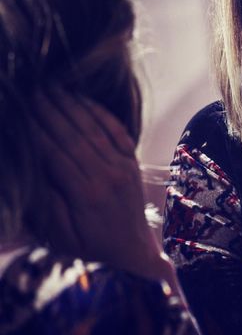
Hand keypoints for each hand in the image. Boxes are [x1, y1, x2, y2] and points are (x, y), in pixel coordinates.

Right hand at [32, 88, 165, 278]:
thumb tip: (33, 171)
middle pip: (73, 135)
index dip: (34, 131)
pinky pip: (116, 130)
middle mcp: (108, 175)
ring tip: (49, 85)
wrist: (133, 248)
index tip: (17, 111)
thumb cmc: (91, 244)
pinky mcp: (133, 160)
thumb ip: (46, 205)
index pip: (54, 154)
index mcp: (86, 194)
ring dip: (70, 105)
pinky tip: (81, 97)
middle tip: (28, 88)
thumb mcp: (61, 235)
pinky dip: (99, 112)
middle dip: (48, 110)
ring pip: (94, 128)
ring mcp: (124, 165)